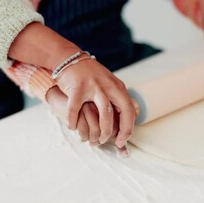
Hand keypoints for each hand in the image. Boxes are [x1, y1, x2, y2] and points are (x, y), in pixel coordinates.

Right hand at [8, 23, 135, 147]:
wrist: (69, 58)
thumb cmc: (90, 76)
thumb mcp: (109, 84)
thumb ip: (119, 99)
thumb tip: (133, 118)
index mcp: (118, 87)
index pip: (130, 111)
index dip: (128, 129)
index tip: (122, 141)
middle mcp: (109, 86)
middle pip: (122, 112)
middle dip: (119, 132)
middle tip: (110, 142)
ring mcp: (93, 86)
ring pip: (104, 113)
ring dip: (102, 130)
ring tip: (95, 139)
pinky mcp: (77, 88)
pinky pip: (76, 110)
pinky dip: (73, 122)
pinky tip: (72, 127)